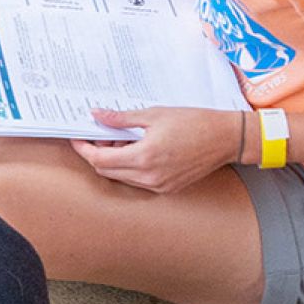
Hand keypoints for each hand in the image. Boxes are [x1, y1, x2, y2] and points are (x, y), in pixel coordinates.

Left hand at [69, 106, 238, 194]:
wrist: (226, 138)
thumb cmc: (194, 122)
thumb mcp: (153, 114)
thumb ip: (121, 118)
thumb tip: (97, 115)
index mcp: (144, 157)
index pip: (100, 160)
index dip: (84, 149)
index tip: (78, 137)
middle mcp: (149, 177)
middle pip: (106, 171)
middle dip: (97, 153)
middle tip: (100, 134)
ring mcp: (158, 186)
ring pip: (121, 177)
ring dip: (114, 160)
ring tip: (122, 139)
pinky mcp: (167, 188)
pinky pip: (137, 181)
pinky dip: (130, 167)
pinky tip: (137, 149)